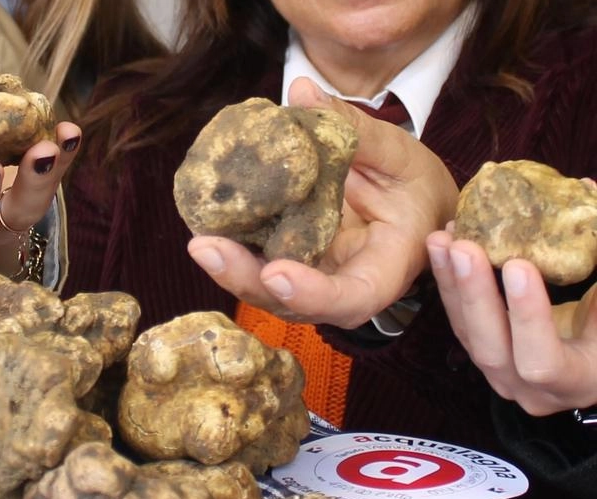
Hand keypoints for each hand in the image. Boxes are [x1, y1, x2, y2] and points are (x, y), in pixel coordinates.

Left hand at [187, 77, 458, 328]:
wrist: (415, 211)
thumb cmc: (416, 189)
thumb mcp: (402, 157)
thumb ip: (358, 132)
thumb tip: (302, 92)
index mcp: (382, 271)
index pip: (350, 299)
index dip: (312, 294)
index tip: (276, 274)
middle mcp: (340, 286)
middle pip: (291, 303)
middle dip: (244, 279)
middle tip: (205, 247)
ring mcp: (311, 277)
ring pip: (264, 288)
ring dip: (228, 266)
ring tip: (198, 236)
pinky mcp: (289, 260)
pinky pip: (257, 260)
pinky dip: (231, 243)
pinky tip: (204, 216)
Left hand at [427, 229, 596, 414]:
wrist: (591, 362)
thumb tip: (582, 246)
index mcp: (575, 383)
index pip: (544, 362)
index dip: (529, 317)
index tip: (519, 266)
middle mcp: (530, 389)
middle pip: (492, 348)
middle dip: (475, 294)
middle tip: (463, 248)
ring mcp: (499, 374)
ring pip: (466, 332)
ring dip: (451, 282)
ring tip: (442, 240)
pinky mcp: (480, 352)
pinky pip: (458, 321)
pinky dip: (448, 283)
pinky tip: (441, 247)